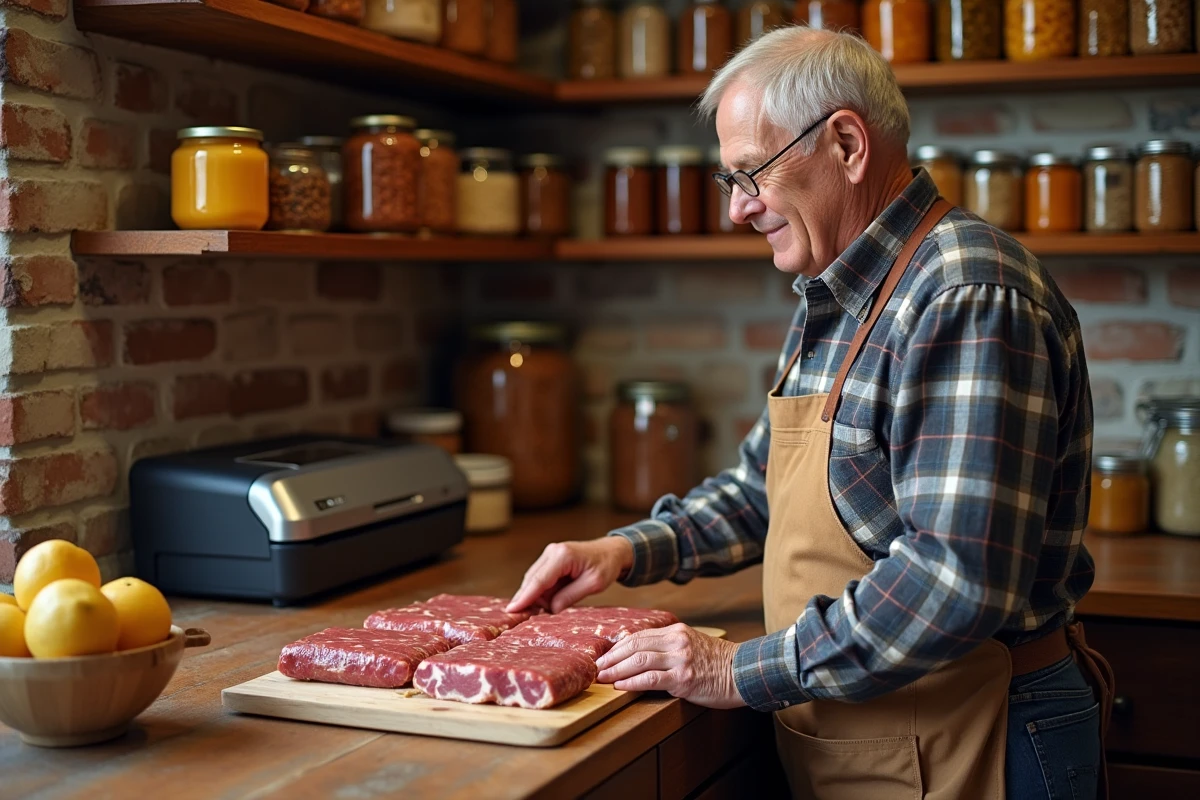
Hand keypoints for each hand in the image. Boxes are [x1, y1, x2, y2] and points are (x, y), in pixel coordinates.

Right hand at [506, 537, 633, 613]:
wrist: (612, 551)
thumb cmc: (605, 566)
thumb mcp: (593, 584)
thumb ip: (570, 596)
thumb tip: (551, 609)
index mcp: (563, 556)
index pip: (539, 580)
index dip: (525, 597)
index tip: (512, 610)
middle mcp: (552, 552)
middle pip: (532, 580)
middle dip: (528, 599)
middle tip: (526, 618)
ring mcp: (549, 554)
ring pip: (534, 580)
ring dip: (537, 596)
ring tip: (545, 610)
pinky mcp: (550, 559)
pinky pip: (540, 578)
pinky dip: (542, 591)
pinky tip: (547, 602)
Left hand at [595, 623, 744, 708]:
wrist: (744, 672)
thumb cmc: (718, 663)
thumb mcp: (692, 644)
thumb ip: (669, 646)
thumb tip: (640, 654)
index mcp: (676, 631)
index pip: (639, 636)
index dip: (617, 647)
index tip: (604, 657)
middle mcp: (676, 641)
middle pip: (634, 645)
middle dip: (612, 658)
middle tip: (597, 668)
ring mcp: (680, 659)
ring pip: (639, 660)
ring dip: (616, 670)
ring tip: (603, 678)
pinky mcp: (684, 678)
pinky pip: (651, 679)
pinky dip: (632, 682)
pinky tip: (621, 686)